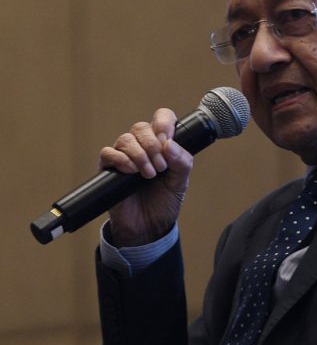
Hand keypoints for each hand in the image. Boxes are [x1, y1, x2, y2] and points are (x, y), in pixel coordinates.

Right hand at [99, 108, 193, 246]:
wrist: (148, 226)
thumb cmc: (164, 202)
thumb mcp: (181, 182)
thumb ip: (181, 162)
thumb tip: (169, 144)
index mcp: (161, 144)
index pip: (161, 118)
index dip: (164, 122)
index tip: (168, 140)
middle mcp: (141, 146)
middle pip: (141, 128)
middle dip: (153, 146)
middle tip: (161, 167)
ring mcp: (124, 157)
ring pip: (126, 139)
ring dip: (140, 155)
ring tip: (149, 175)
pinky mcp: (108, 169)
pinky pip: (108, 153)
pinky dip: (121, 160)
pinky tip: (131, 172)